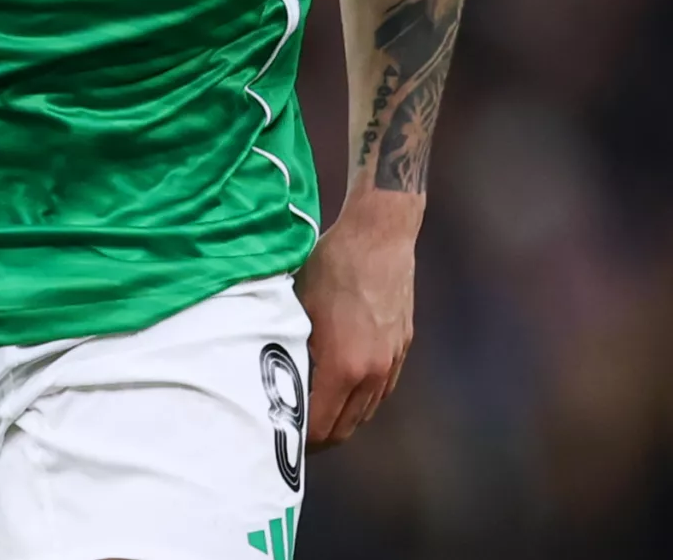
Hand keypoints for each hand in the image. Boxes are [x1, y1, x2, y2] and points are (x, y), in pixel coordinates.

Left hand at [294, 194, 420, 447]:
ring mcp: (390, 362)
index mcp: (343, 366)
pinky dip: (360, 400)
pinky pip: (380, 391)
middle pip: (344, 429)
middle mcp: (371, 372)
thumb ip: (291, 350)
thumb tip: (271, 379)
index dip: (297, 438)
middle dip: (317, 438)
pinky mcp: (401, 348)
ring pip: (365, 413)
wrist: (379, 235)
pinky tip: (341, 388)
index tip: (278, 434)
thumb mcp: (298, 308)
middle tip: (292, 432)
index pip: (319, 426)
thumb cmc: (331, 265)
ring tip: (314, 413)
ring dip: (340, 419)